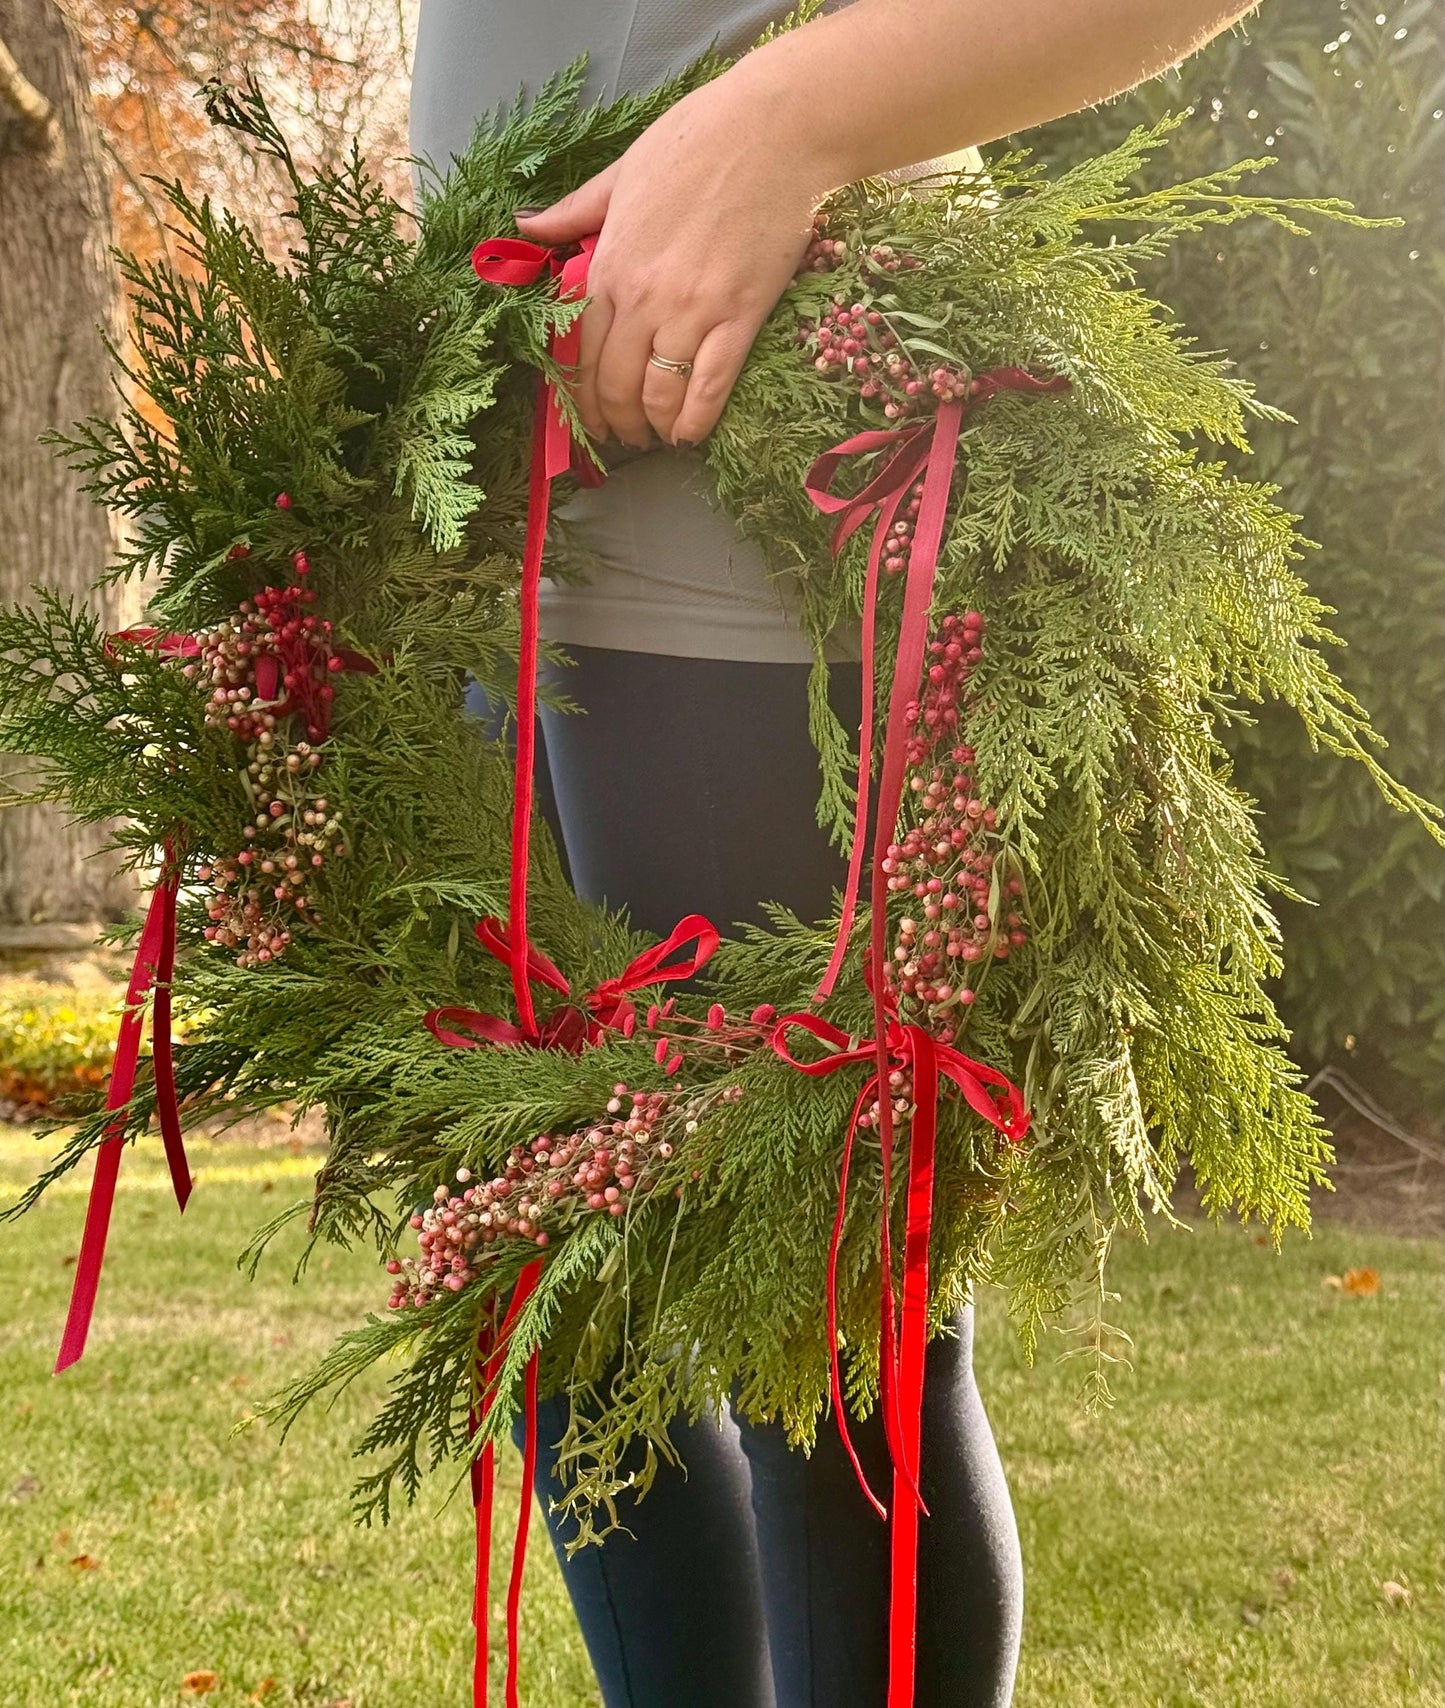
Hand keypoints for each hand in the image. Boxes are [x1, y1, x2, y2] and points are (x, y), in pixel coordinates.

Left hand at [515, 71, 831, 449]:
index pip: (579, 349)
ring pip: (657, 393)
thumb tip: (524, 227)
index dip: (580, 394)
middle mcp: (642, 296)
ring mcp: (689, 311)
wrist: (777, 128)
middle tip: (627, 437)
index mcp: (610, 262)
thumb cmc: (701, 137)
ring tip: (661, 437)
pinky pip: (707, 387)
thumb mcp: (624, 171)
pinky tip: (691, 434)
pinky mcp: (738, 318)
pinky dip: (695, 420)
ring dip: (654, 426)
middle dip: (616, 421)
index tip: (589, 416)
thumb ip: (576, 210)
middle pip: (614, 382)